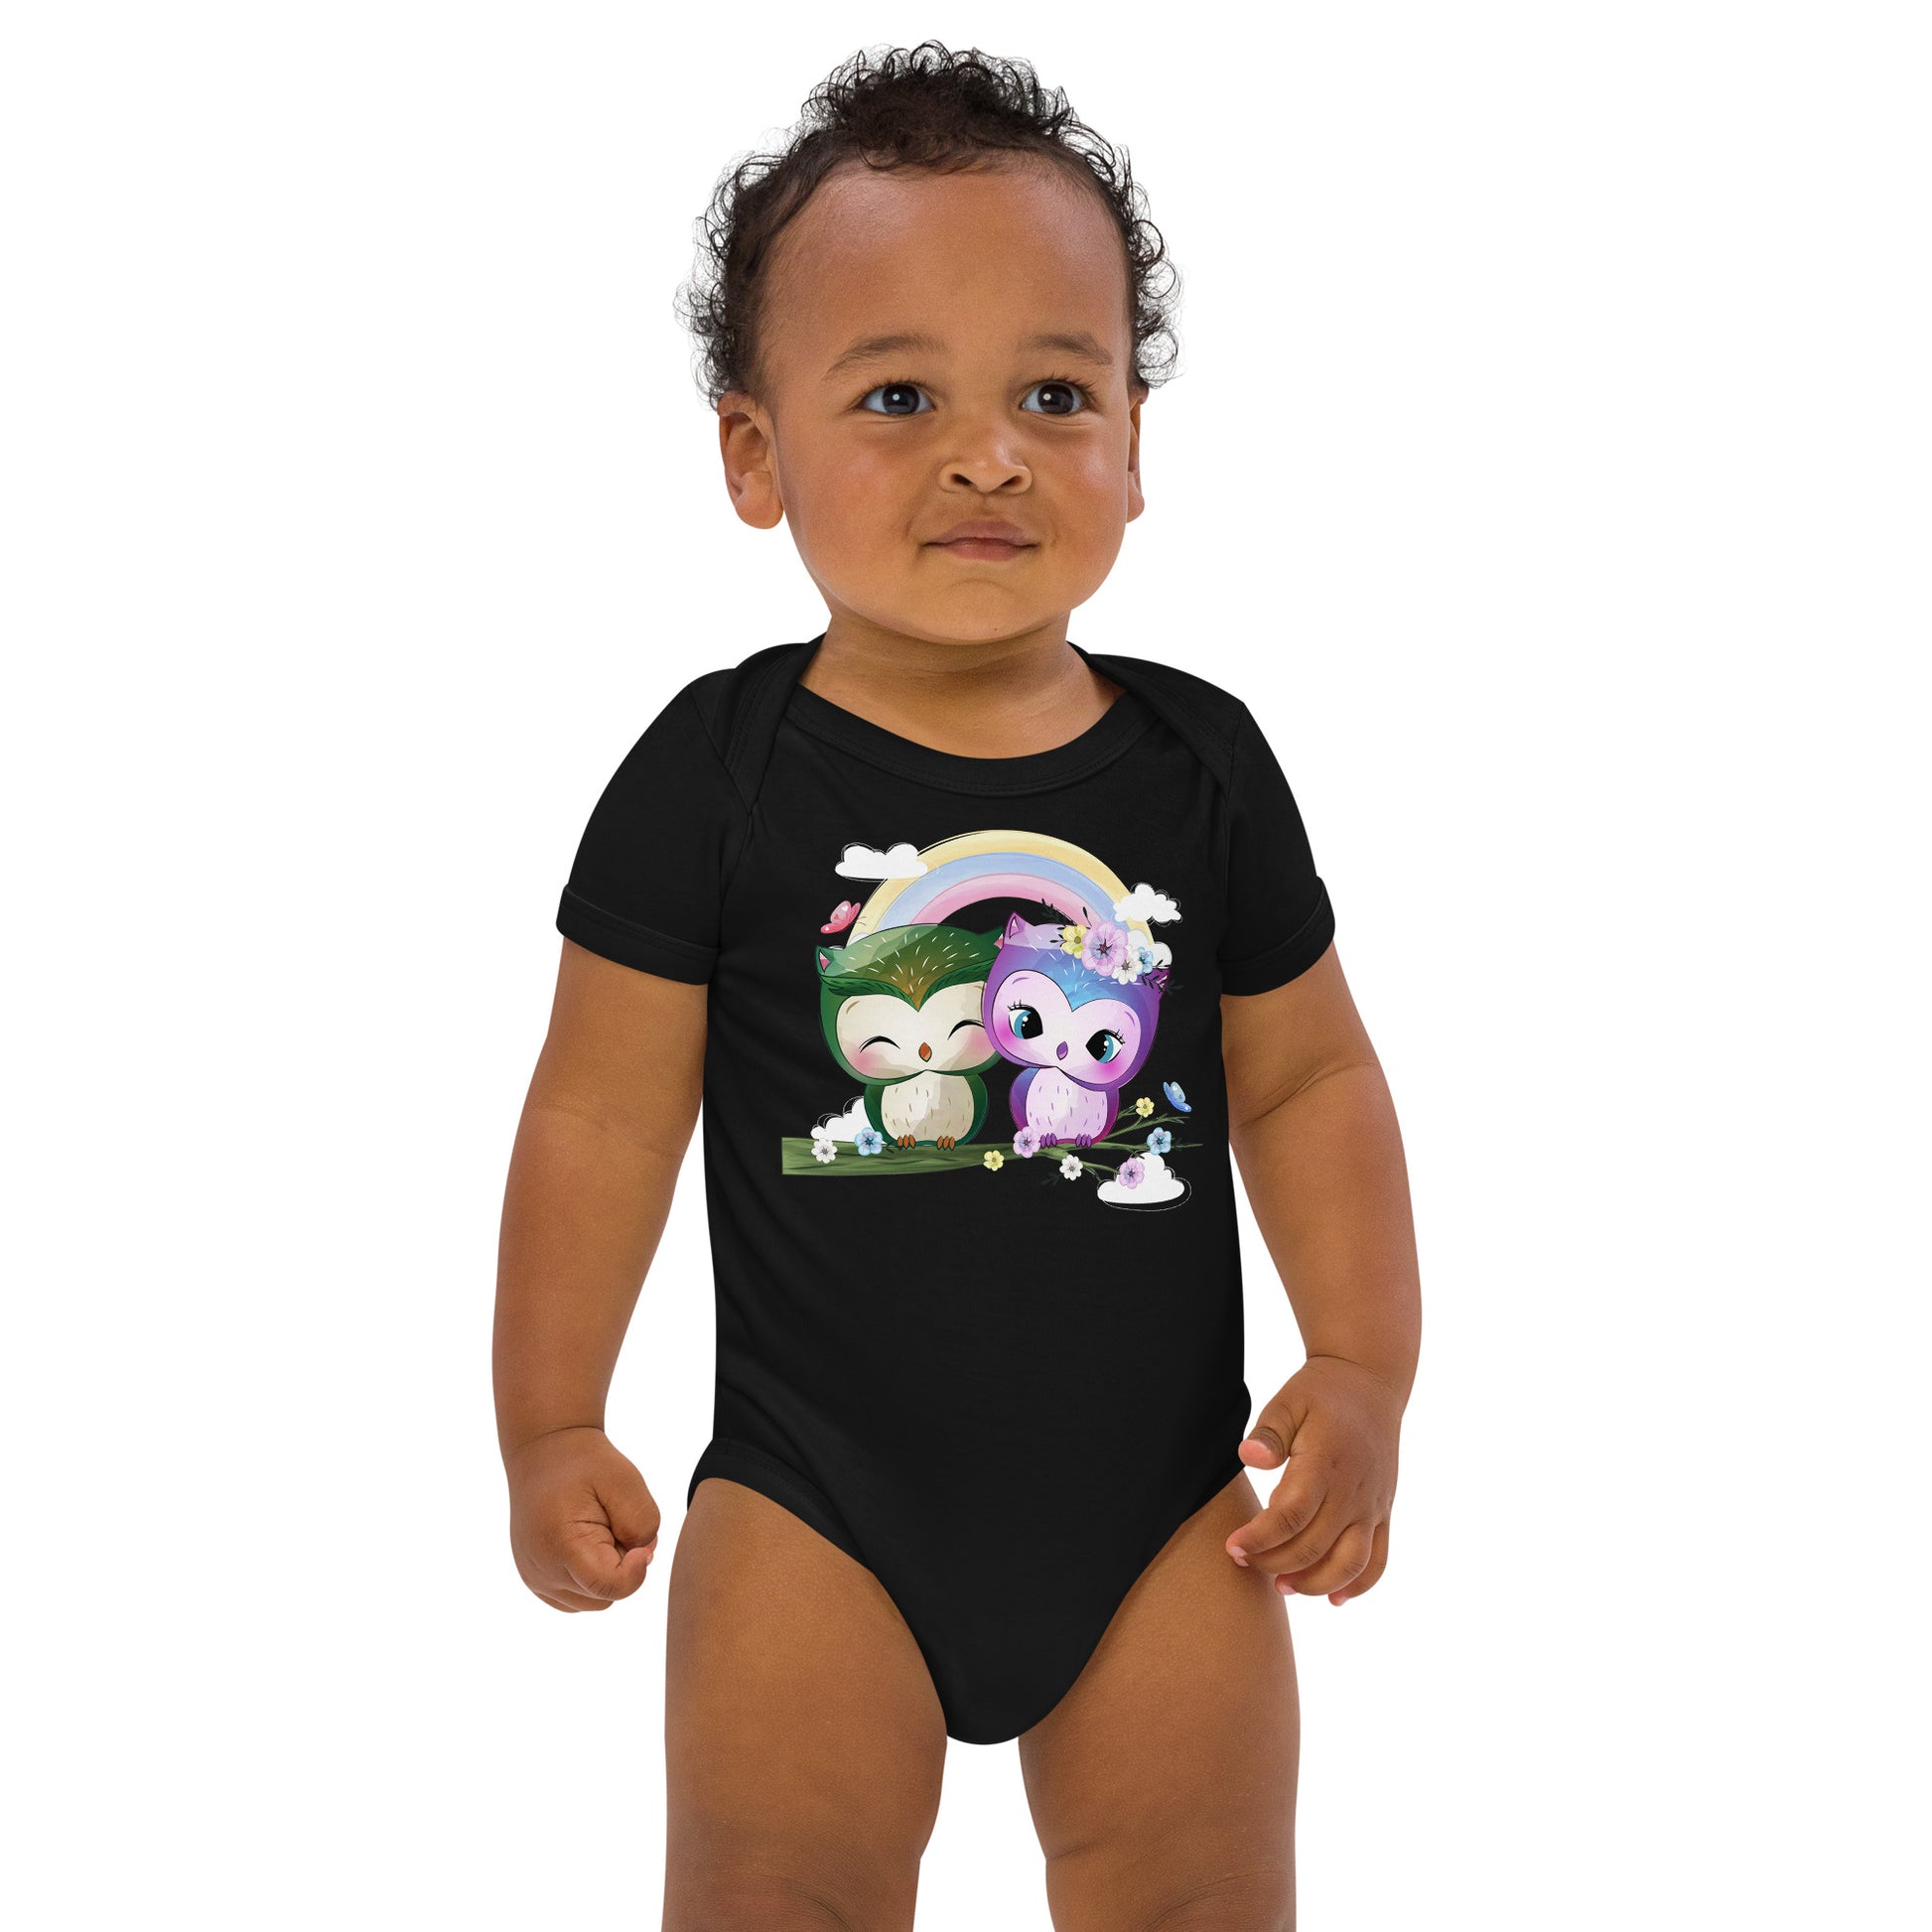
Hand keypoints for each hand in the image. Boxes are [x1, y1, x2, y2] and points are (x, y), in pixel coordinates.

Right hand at [505, 1425, 661, 1612]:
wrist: (545, 1450)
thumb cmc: (586, 1463)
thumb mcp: (625, 1481)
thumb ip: (642, 1523)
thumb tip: (643, 1558)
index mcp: (561, 1545)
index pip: (610, 1588)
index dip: (636, 1570)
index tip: (641, 1540)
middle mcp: (542, 1571)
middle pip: (604, 1597)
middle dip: (622, 1569)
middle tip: (617, 1526)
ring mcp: (535, 1578)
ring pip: (592, 1601)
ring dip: (606, 1574)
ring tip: (600, 1532)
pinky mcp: (535, 1579)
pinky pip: (576, 1598)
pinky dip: (590, 1579)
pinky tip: (589, 1544)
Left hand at [1224, 1356, 1402, 1604]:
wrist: (1370, 1383)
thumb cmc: (1321, 1392)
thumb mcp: (1288, 1400)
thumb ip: (1268, 1432)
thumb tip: (1247, 1458)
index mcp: (1326, 1463)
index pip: (1291, 1515)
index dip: (1260, 1538)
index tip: (1232, 1547)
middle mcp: (1354, 1490)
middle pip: (1315, 1546)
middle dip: (1274, 1562)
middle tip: (1244, 1562)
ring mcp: (1373, 1505)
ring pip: (1351, 1563)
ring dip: (1315, 1583)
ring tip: (1281, 1586)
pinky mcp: (1384, 1511)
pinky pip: (1379, 1559)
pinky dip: (1359, 1585)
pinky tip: (1333, 1598)